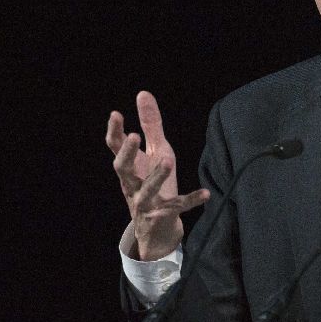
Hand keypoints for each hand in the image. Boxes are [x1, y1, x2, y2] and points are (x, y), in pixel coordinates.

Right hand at [107, 91, 209, 260]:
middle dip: (127, 153)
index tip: (116, 114)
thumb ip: (150, 124)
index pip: (115, 148)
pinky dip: (191, 200)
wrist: (157, 228)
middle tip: (135, 136)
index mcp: (130, 167)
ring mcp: (146, 202)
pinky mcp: (163, 215)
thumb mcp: (156, 151)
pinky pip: (177, 207)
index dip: (114, 131)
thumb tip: (142, 93)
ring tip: (167, 159)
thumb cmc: (155, 182)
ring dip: (156, 176)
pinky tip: (206, 194)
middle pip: (122, 169)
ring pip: (147, 191)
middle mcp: (133, 184)